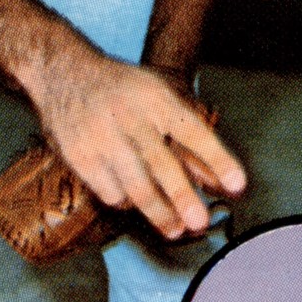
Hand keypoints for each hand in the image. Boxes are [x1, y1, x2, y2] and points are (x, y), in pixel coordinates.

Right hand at [31, 55, 245, 240]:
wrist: (63, 72)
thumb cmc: (121, 89)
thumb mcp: (155, 95)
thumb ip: (185, 134)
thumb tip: (214, 178)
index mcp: (154, 97)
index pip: (192, 130)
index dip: (217, 158)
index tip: (237, 184)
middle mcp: (128, 116)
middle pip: (160, 163)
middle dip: (183, 196)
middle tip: (200, 222)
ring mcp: (101, 137)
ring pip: (134, 185)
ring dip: (158, 213)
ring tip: (175, 229)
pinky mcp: (79, 156)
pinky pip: (110, 192)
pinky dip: (126, 202)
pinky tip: (133, 200)